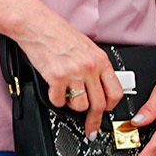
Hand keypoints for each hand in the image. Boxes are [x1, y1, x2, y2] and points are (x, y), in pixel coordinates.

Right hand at [15, 4, 121, 138]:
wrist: (40, 27)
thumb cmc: (62, 36)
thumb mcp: (89, 49)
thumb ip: (97, 68)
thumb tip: (102, 87)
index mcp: (102, 60)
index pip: (116, 92)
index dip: (112, 107)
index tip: (106, 114)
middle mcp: (91, 67)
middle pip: (100, 104)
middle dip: (95, 119)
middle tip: (91, 128)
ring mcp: (75, 73)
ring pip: (81, 106)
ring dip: (73, 106)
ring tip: (68, 96)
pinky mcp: (57, 77)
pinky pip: (60, 101)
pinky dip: (57, 100)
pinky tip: (55, 91)